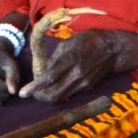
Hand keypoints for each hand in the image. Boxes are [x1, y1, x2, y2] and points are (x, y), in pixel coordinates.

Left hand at [19, 28, 137, 102]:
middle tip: (32, 93)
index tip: (23, 93)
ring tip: (43, 88)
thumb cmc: (90, 40)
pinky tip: (59, 83)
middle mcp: (77, 75)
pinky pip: (70, 93)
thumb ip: (55, 58)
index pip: (49, 78)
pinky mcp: (88, 88)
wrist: (114, 49)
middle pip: (53, 94)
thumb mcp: (70, 42)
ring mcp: (83, 83)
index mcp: (71, 61)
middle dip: (40, 96)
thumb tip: (43, 70)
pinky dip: (61, 91)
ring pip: (61, 97)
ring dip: (49, 95)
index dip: (34, 87)